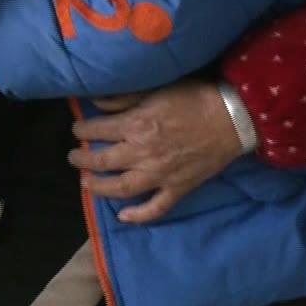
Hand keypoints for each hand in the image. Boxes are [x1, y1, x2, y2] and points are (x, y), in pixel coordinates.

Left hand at [68, 81, 244, 223]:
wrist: (231, 118)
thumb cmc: (194, 97)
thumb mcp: (155, 89)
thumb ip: (124, 98)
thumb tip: (96, 102)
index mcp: (136, 125)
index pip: (97, 130)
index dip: (82, 129)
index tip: (76, 129)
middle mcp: (142, 153)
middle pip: (103, 161)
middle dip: (82, 159)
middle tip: (73, 157)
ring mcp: (160, 175)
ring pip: (122, 188)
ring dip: (100, 188)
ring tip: (86, 183)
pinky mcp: (178, 188)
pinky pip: (156, 208)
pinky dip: (139, 215)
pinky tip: (123, 217)